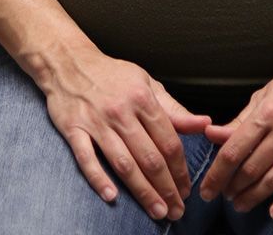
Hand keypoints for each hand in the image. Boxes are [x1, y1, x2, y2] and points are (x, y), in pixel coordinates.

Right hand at [43, 48, 209, 221]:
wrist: (69, 61)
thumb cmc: (112, 75)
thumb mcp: (146, 83)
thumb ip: (173, 108)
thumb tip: (204, 123)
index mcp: (142, 98)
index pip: (168, 141)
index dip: (181, 169)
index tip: (187, 189)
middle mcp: (121, 111)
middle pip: (149, 157)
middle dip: (167, 188)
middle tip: (177, 211)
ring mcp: (96, 121)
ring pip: (123, 163)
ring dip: (142, 192)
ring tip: (157, 212)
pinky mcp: (73, 128)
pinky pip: (86, 158)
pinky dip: (98, 178)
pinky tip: (112, 197)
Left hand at [199, 60, 272, 219]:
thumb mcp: (267, 94)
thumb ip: (241, 119)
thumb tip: (212, 135)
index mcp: (268, 111)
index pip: (235, 149)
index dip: (217, 173)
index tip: (207, 188)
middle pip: (253, 168)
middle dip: (234, 187)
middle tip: (223, 197)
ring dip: (255, 196)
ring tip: (241, 205)